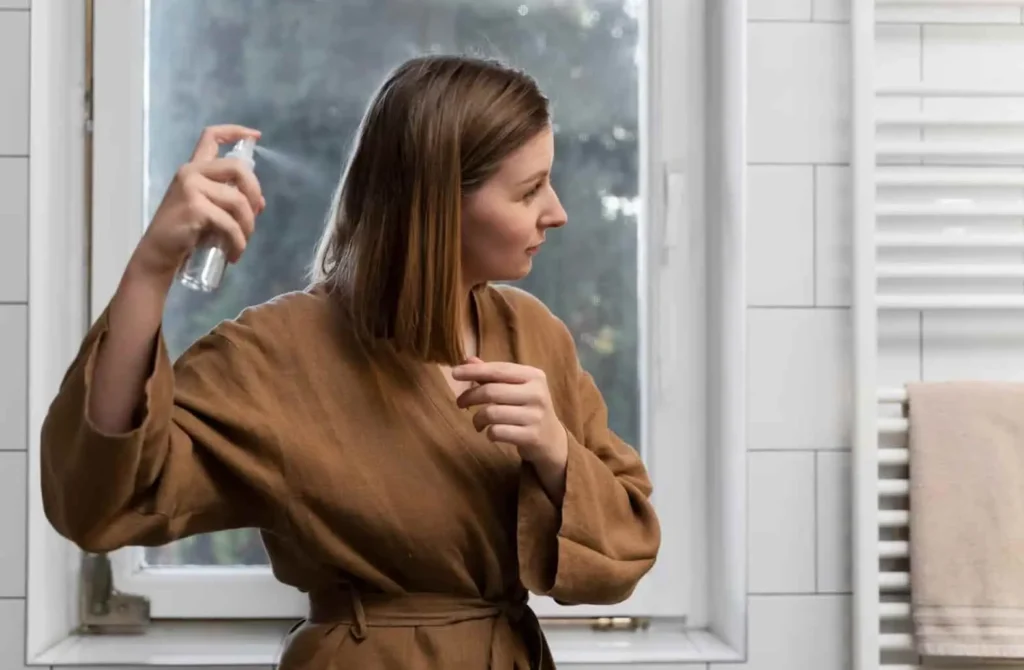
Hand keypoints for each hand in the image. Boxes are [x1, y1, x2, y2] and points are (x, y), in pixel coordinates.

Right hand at [129, 124, 264, 283]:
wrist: (159, 254)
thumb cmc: (183, 233)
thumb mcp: (209, 211)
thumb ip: (230, 200)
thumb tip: (259, 202)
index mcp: (194, 169)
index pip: (211, 137)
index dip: (235, 131)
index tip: (255, 136)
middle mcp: (191, 172)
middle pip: (238, 168)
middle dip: (254, 192)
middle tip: (255, 215)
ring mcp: (191, 187)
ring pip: (238, 200)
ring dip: (248, 226)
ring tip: (242, 242)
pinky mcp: (194, 207)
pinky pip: (229, 223)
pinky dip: (238, 241)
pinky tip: (235, 253)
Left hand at [452, 357, 568, 468]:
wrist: (551, 439)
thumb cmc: (527, 408)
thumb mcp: (516, 387)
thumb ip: (493, 374)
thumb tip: (467, 360)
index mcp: (534, 376)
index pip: (498, 370)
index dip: (474, 371)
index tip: (454, 373)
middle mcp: (537, 393)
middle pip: (491, 391)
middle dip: (469, 396)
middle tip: (460, 403)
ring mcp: (536, 416)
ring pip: (491, 413)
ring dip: (477, 419)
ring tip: (477, 423)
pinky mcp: (531, 436)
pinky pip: (497, 432)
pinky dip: (488, 433)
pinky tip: (492, 433)